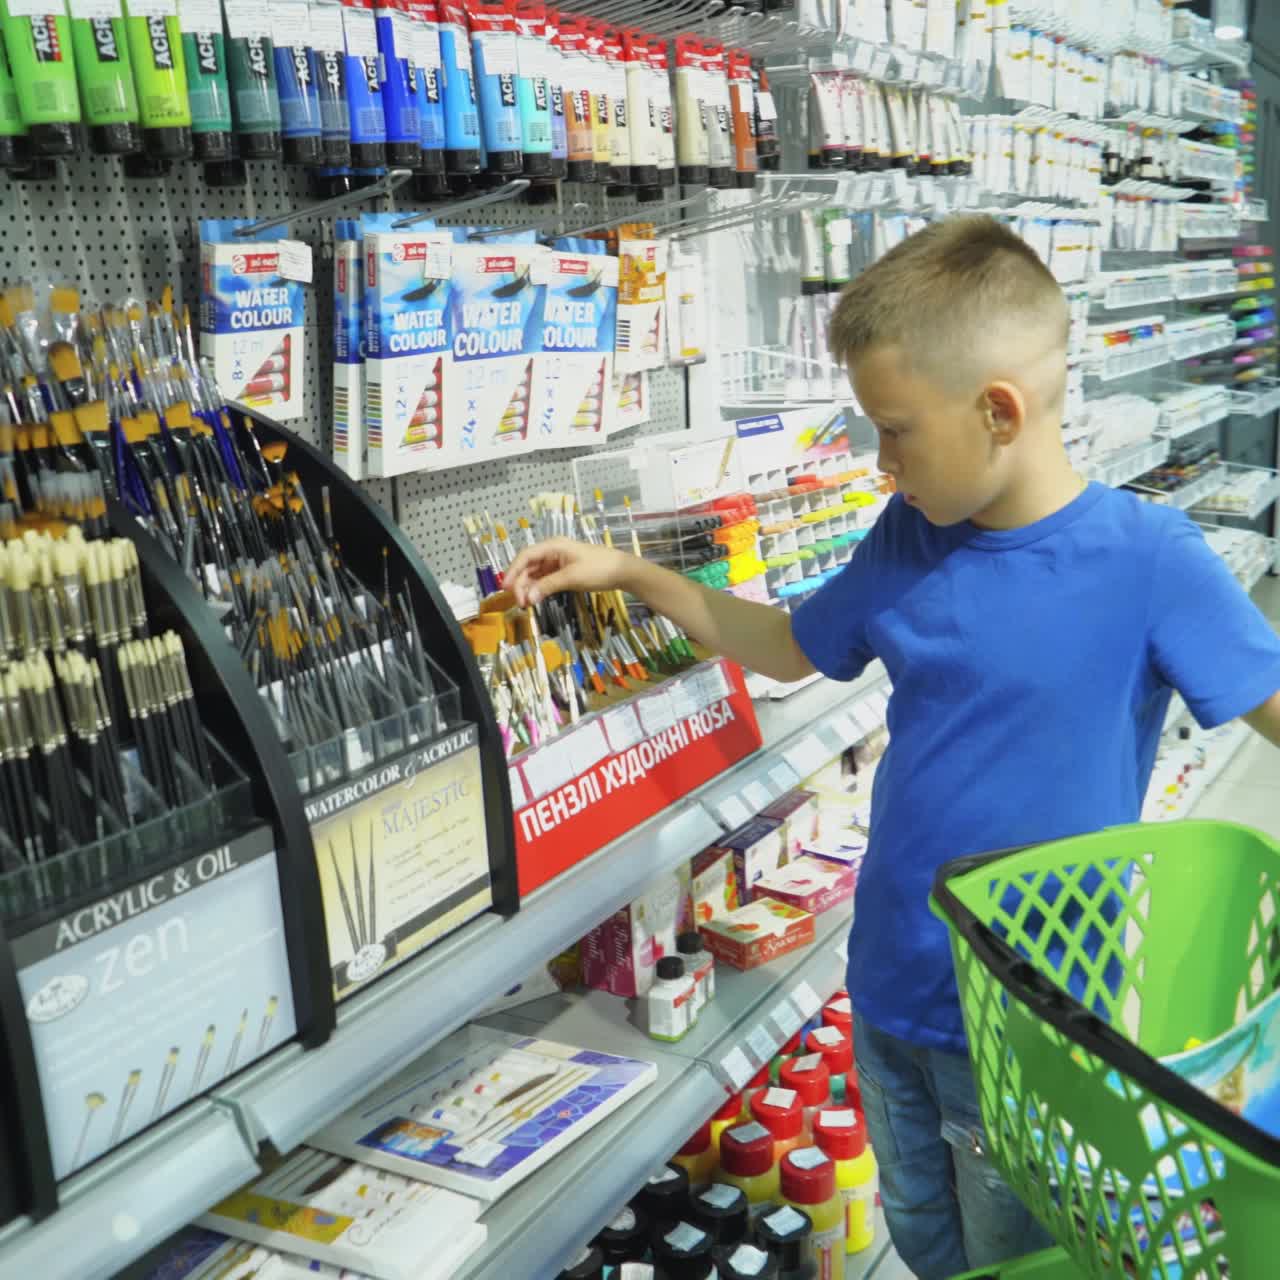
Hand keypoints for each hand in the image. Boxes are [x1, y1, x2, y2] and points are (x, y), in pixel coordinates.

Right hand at [504, 538, 631, 605]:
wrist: (622, 571)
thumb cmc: (598, 569)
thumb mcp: (572, 577)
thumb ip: (548, 586)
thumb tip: (528, 598)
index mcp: (554, 546)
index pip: (526, 555)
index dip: (513, 571)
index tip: (506, 588)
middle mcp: (553, 551)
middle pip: (529, 566)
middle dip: (521, 583)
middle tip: (519, 602)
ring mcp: (558, 562)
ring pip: (536, 574)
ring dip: (529, 587)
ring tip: (525, 603)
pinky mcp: (564, 571)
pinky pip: (545, 579)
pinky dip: (539, 588)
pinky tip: (535, 599)